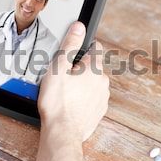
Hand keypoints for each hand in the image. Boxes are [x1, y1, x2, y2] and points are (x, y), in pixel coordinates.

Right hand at [38, 21, 109, 141]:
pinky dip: (82, 99)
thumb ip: (70, 45)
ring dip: (80, 85)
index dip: (81, 48)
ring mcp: (102, 98)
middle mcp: (103, 82)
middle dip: (78, 69)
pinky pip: (90, 99)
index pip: (94, 47)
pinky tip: (69, 104)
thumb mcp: (59, 67)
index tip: (71, 54)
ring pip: (91, 84)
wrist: (62, 132)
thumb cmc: (58, 102)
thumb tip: (79, 27)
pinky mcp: (98, 112)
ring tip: (63, 93)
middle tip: (61, 77)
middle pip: (91, 67)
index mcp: (94, 68)